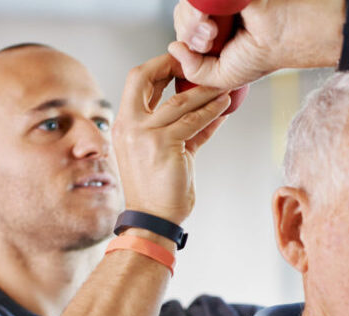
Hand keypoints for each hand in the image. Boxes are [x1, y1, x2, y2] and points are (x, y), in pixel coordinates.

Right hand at [112, 54, 230, 224]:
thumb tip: (208, 111)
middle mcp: (128, 125)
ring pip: (179, 100)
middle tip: (197, 64)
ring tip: (224, 87)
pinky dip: (212, 112)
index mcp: (124, 124)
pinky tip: (225, 107)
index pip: (136, 82)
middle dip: (172, 64)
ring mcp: (144, 134)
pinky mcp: (163, 144)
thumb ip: (182, 128)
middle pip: (143, 76)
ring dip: (205, 91)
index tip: (182, 64)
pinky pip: (193, 121)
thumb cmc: (158, 189)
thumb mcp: (164, 151)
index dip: (158, 67)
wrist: (153, 219)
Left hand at [170, 0, 340, 88]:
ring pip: (186, 6)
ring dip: (192, 23)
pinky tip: (212, 22)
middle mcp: (215, 14)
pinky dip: (197, 10)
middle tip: (209, 41)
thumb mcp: (224, 77)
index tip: (202, 50)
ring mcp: (220, 0)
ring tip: (214, 32)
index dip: (186, 41)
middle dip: (188, 32)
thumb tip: (173, 48)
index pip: (185, 32)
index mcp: (215, 34)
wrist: (285, 35)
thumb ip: (196, 70)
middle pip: (182, 17)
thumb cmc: (263, 55)